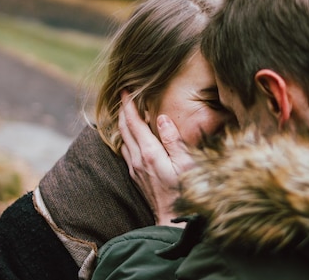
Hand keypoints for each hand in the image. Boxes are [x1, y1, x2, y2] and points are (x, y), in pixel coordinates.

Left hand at [119, 91, 193, 225]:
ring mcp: (134, 168)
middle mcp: (137, 159)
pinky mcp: (136, 176)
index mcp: (149, 152)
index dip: (128, 105)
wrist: (174, 219)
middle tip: (122, 95)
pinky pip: (125, 150)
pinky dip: (126, 137)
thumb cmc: (186, 191)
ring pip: (122, 139)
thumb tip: (161, 118)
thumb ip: (173, 139)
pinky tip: (131, 135)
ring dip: (122, 123)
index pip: (133, 123)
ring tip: (125, 111)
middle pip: (123, 128)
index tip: (125, 90)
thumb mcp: (186, 163)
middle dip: (122, 110)